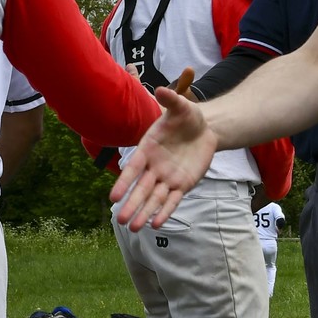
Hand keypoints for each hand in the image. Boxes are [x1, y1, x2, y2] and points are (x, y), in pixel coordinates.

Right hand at [110, 90, 216, 229]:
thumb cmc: (187, 116)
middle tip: (121, 220)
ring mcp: (167, 178)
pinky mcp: (183, 185)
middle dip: (132, 204)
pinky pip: (173, 200)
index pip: (133, 168)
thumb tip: (162, 89)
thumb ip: (171, 100)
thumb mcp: (181, 106)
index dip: (124, 182)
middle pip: (141, 189)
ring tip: (134, 228)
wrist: (204, 129)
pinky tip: (157, 223)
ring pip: (154, 198)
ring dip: (145, 212)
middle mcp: (154, 167)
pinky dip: (165, 211)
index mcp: (147, 148)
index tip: (113, 197)